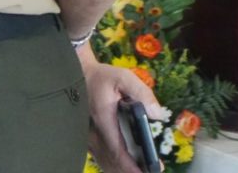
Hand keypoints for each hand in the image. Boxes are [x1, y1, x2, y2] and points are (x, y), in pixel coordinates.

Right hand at [82, 51, 165, 172]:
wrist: (80, 75)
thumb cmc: (102, 77)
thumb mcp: (123, 77)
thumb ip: (142, 93)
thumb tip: (157, 115)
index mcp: (103, 120)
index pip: (117, 150)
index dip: (132, 165)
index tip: (148, 171)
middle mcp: (94, 133)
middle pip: (112, 161)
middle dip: (131, 169)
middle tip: (151, 170)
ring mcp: (89, 137)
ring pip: (105, 161)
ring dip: (122, 168)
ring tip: (142, 168)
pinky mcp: (89, 138)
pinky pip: (101, 157)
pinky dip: (114, 163)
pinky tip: (127, 164)